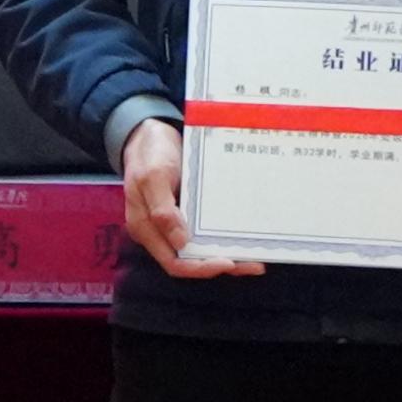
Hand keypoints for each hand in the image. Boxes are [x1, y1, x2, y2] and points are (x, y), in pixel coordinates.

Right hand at [117, 115, 255, 277]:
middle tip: (254, 265)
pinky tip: (242, 236)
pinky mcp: (185, 214)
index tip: (228, 264)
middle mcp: (159, 233)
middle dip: (222, 265)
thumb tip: (180, 243)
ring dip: (227, 255)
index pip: (174, 263)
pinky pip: (204, 233)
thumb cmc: (150, 153)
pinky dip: (222, 238)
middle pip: (191, 261)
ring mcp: (173, 224)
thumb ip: (162, 210)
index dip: (200, 268)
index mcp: (146, 228)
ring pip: (200, 250)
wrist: (149, 133)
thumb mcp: (154, 176)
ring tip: (255, 258)